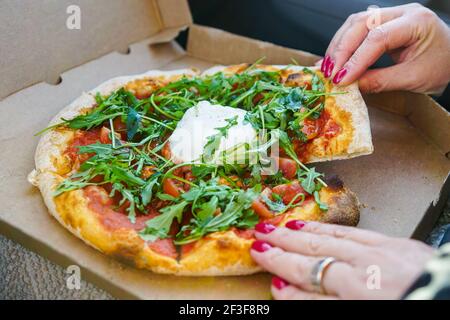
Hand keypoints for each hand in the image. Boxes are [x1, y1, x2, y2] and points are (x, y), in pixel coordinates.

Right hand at [250, 220, 433, 299]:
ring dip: (301, 233)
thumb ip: (323, 303)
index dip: (283, 270)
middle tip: (259, 237)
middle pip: (316, 254)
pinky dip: (330, 229)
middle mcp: (367, 269)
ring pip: (331, 239)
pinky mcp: (397, 245)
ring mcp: (382, 254)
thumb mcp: (360, 311)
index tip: (262, 263)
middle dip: (284, 246)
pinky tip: (317, 226)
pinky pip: (356, 233)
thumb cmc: (412, 303)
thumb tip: (287, 290)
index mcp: (361, 293)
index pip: (311, 280)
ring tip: (279, 226)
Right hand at [320, 3, 449, 93]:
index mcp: (416, 22)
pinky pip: (357, 28)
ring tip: (326, 67)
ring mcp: (391, 14)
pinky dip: (343, 44)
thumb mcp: (413, 79)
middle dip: (341, 49)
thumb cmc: (442, 67)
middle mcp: (402, 12)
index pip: (378, 38)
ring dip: (338, 45)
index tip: (341, 79)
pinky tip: (334, 59)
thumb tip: (351, 86)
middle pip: (361, 23)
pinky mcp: (383, 22)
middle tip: (329, 73)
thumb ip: (381, 81)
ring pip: (355, 22)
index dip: (356, 60)